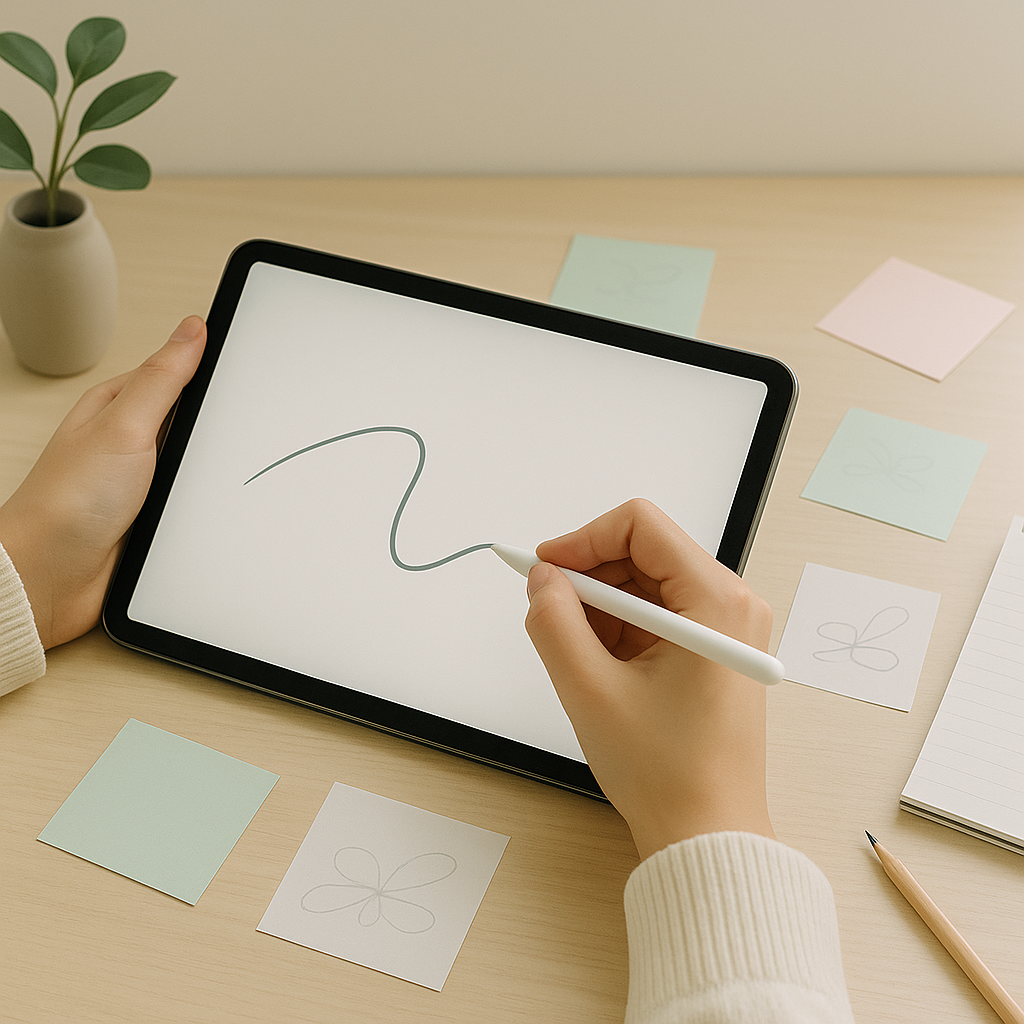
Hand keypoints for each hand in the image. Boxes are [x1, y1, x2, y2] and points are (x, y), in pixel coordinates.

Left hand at [0, 316, 206, 649]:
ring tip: (219, 473)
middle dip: (218, 428)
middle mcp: (131, 441)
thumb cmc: (68, 501)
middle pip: (195, 420)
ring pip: (200, 464)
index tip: (246, 368)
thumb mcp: (125, 425)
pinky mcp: (157, 517)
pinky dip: (209, 504)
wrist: (55, 576)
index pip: (177, 372)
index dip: (212, 370)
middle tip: (235, 430)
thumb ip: (163, 377)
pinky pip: (198, 501)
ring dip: (212, 472)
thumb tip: (192, 329)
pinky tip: (213, 506)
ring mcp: (145, 481)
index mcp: (119, 406)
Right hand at [523, 498, 774, 859]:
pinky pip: (658, 616)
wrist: (707, 834)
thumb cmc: (666, 773)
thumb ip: (554, 621)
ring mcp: (727, 629)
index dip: (583, 539)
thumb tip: (542, 579)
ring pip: (647, 585)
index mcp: (716, 602)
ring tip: (582, 659)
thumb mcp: (589, 690)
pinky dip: (622, 631)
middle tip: (551, 615)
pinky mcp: (715, 650)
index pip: (640, 526)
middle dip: (591, 579)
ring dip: (603, 609)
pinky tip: (604, 670)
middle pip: (645, 553)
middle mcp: (732, 605)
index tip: (545, 568)